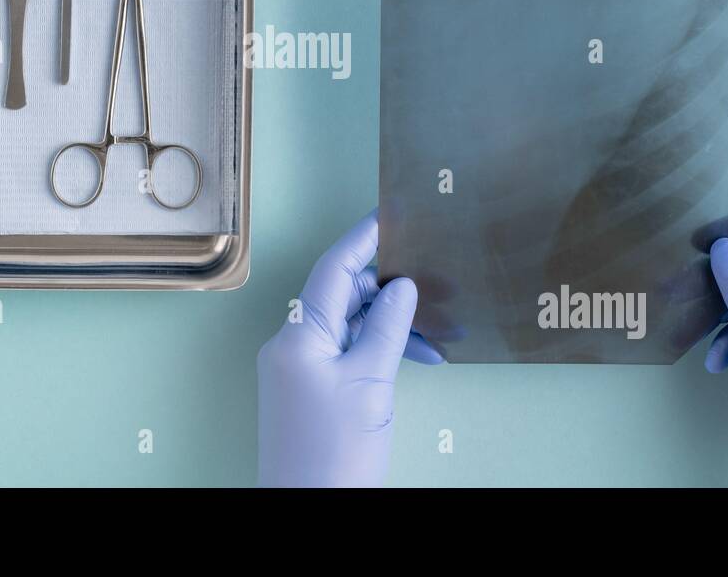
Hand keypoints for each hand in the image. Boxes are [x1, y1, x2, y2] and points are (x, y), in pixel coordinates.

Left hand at [257, 210, 441, 486]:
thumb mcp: (371, 384)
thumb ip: (387, 329)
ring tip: (437, 331)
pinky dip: (377, 349)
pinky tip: (414, 357)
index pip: (334, 270)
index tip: (391, 215)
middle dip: (386, 287)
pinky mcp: (309, 392)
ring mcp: (298, 370)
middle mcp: (291, 346)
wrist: (310, 513)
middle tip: (431, 279)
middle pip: (341, 295)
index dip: (363, 239)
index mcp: (298, 335)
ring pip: (346, 325)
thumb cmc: (335, 454)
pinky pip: (344, 352)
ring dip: (388, 323)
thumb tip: (402, 286)